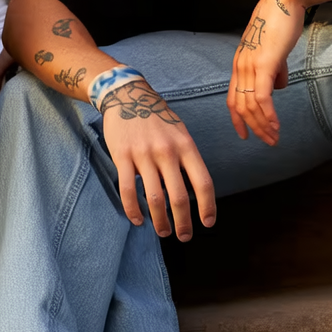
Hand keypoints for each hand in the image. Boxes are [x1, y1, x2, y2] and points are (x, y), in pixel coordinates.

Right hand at [99, 79, 217, 241]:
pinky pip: (128, 190)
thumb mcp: (181, 133)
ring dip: (160, 221)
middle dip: (184, 222)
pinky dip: (134, 210)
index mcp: (186, 146)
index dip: (207, 206)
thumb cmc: (158, 118)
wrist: (128, 95)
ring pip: (154, 198)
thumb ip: (187, 159)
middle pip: (179, 196)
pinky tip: (138, 220)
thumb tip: (196, 190)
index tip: (208, 223)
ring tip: (164, 232)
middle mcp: (168, 151)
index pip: (203, 182)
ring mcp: (144, 154)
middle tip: (184, 236)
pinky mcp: (122, 156)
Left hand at [229, 0, 306, 145]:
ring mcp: (250, 65)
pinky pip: (263, 97)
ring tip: (275, 138)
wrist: (284, 1)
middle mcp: (241, 67)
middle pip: (241, 106)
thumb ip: (274, 69)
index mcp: (241, 64)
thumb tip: (279, 86)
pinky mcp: (264, 64)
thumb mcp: (274, 50)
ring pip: (252, 105)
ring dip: (263, 125)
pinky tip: (276, 126)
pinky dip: (268, 115)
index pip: (233, 98)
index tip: (245, 134)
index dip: (238, 118)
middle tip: (268, 141)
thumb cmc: (281, 22)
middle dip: (254, 127)